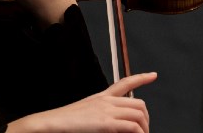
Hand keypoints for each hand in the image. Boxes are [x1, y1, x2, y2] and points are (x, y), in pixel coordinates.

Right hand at [7, 72, 157, 132]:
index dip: (141, 78)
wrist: (50, 123)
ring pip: (138, 114)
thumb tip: (112, 123)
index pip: (125, 82)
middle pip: (138, 103)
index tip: (153, 75)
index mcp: (101, 96)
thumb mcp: (85, 113)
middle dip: (146, 118)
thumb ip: (100, 114)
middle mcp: (106, 101)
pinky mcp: (105, 123)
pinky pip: (131, 126)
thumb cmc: (63, 122)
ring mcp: (106, 111)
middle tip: (144, 130)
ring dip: (144, 128)